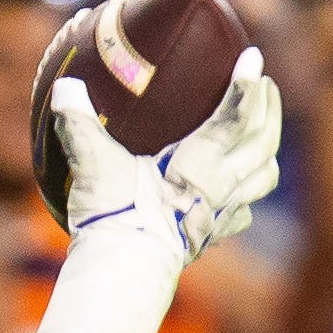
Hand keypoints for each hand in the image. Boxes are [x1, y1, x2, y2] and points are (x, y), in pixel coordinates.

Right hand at [45, 45, 281, 268]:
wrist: (120, 275)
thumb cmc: (111, 217)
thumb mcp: (92, 164)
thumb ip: (79, 122)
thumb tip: (65, 86)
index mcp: (199, 165)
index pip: (235, 117)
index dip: (246, 85)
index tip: (254, 57)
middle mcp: (219, 188)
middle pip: (262, 142)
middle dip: (268, 110)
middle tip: (267, 84)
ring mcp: (219, 215)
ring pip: (263, 178)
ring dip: (268, 151)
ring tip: (264, 132)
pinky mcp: (210, 237)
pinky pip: (241, 214)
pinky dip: (246, 198)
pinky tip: (238, 195)